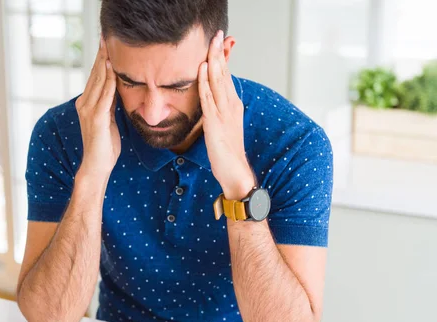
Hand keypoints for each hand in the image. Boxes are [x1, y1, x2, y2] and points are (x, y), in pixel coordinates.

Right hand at [75, 37, 120, 180]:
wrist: (97, 165)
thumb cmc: (105, 145)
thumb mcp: (109, 120)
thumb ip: (110, 104)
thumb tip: (117, 89)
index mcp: (87, 103)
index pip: (95, 78)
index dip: (101, 61)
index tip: (107, 45)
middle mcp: (84, 103)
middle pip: (95, 75)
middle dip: (101, 57)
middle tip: (106, 38)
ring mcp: (88, 110)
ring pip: (98, 82)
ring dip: (104, 64)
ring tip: (109, 48)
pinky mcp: (95, 118)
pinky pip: (104, 96)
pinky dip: (108, 82)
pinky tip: (113, 70)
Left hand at [198, 30, 254, 200]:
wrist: (235, 171)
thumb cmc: (227, 150)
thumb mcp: (224, 124)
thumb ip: (218, 109)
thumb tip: (210, 98)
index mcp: (233, 104)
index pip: (226, 76)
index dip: (222, 58)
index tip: (219, 41)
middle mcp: (231, 105)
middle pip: (224, 74)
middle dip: (219, 53)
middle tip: (217, 35)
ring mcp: (224, 113)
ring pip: (218, 81)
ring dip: (213, 61)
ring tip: (211, 44)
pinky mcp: (215, 122)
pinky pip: (208, 98)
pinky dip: (205, 82)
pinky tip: (202, 69)